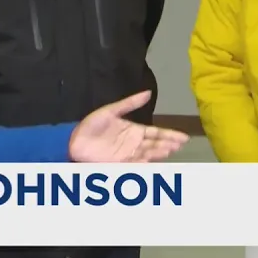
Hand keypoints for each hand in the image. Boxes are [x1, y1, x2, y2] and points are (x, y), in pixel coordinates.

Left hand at [69, 91, 188, 162]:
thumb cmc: (92, 124)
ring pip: (147, 154)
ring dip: (157, 153)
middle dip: (167, 145)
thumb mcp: (111, 110)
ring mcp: (128, 154)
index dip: (170, 135)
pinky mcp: (119, 164)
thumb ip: (130, 103)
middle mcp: (134, 144)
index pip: (156, 133)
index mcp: (135, 130)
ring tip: (168, 150)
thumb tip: (149, 92)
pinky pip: (133, 164)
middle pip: (155, 144)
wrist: (74, 139)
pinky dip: (142, 163)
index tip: (183, 137)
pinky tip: (150, 160)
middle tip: (178, 145)